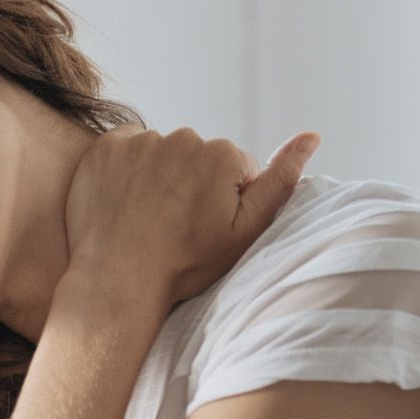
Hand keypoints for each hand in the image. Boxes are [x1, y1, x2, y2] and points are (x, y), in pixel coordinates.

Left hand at [60, 124, 319, 334]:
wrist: (118, 282)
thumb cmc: (185, 264)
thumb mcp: (244, 231)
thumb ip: (281, 182)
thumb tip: (313, 135)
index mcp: (223, 154)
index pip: (235, 169)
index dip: (223, 202)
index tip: (203, 228)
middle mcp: (184, 137)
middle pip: (197, 157)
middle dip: (192, 185)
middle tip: (174, 227)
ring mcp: (141, 141)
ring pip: (161, 154)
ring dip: (158, 178)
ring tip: (147, 219)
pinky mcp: (106, 148)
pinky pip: (126, 149)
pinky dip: (125, 170)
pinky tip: (124, 202)